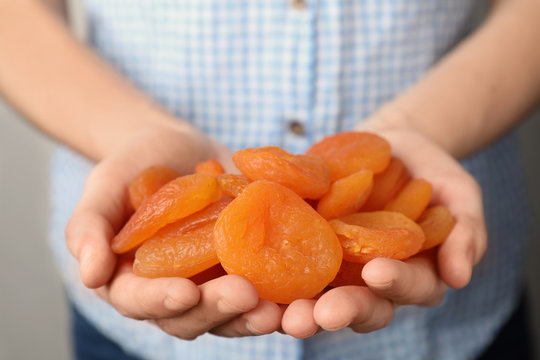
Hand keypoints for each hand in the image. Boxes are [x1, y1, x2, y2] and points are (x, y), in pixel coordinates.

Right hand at [65, 122, 281, 338]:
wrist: (177, 149)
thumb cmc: (132, 166)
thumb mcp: (104, 187)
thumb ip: (88, 227)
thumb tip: (89, 275)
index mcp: (135, 283)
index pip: (142, 303)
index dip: (161, 302)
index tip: (183, 292)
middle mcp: (178, 292)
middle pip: (195, 316)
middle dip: (219, 309)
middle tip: (243, 294)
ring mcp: (215, 281)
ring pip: (235, 311)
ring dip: (257, 314)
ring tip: (283, 309)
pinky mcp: (248, 264)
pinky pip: (268, 283)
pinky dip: (287, 289)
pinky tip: (308, 285)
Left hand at [281, 122, 486, 337]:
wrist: (388, 145)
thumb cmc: (430, 172)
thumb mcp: (459, 194)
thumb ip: (466, 232)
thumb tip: (460, 277)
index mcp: (410, 275)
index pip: (406, 289)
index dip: (394, 284)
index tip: (378, 271)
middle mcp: (368, 280)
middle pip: (358, 306)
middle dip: (340, 311)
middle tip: (318, 314)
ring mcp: (334, 266)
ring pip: (318, 296)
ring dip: (300, 308)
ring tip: (282, 313)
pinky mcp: (305, 245)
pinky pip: (286, 261)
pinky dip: (270, 270)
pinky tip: (251, 269)